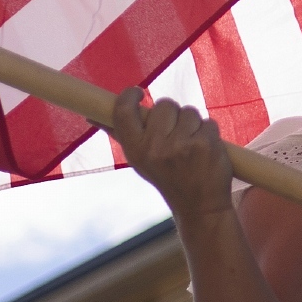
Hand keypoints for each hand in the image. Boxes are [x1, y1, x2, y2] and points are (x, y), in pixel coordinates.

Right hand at [112, 87, 233, 222]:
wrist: (200, 208)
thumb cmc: (167, 178)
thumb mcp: (139, 161)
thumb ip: (120, 134)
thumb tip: (92, 116)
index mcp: (135, 150)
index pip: (123, 111)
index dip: (129, 96)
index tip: (138, 93)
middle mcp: (156, 148)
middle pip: (164, 104)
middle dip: (173, 115)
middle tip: (176, 135)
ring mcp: (182, 145)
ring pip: (189, 111)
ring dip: (193, 124)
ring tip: (192, 146)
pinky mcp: (205, 144)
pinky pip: (208, 121)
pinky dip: (209, 132)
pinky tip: (206, 151)